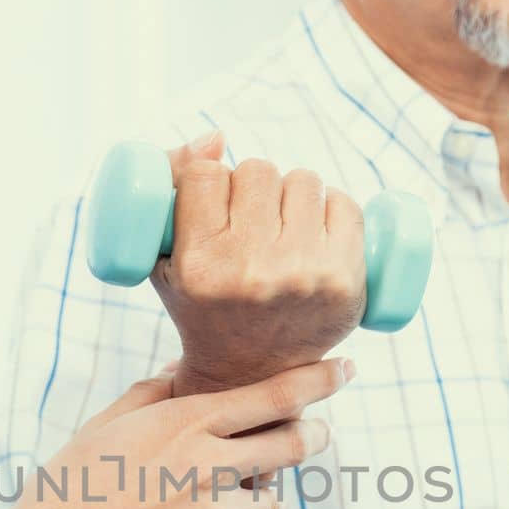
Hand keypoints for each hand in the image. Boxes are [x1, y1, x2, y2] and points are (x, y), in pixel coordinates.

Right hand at [0, 356, 348, 508]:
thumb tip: (175, 373)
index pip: (277, 394)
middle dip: (315, 436)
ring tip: (234, 502)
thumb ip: (148, 396)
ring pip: (274, 503)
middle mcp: (210, 464)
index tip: (348, 368)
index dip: (322, 379)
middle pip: (296, 444)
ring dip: (265, 500)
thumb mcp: (104, 427)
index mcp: (188, 422)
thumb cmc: (68, 487)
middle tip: (320, 434)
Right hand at [150, 131, 365, 393]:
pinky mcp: (345, 281)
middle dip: (254, 186)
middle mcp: (250, 273)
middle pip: (258, 170)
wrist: (253, 372)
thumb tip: (216, 136)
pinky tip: (317, 233)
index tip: (214, 205)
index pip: (207, 174)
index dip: (210, 181)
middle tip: (252, 220)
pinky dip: (332, 208)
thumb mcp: (163, 259)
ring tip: (283, 228)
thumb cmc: (203, 305)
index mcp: (199, 267)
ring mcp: (301, 277)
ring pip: (303, 180)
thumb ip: (172, 187)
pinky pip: (344, 204)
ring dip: (293, 193)